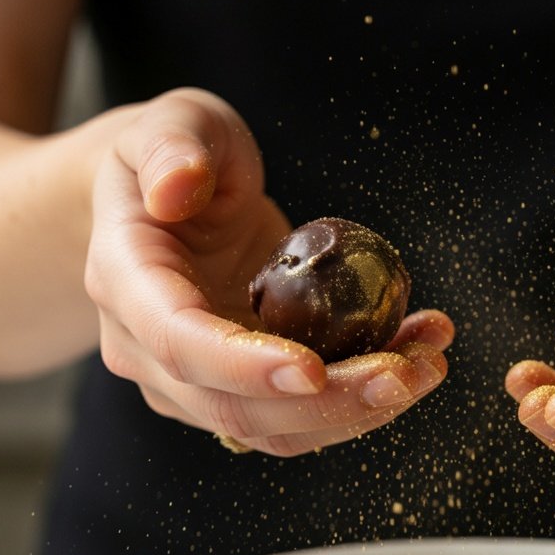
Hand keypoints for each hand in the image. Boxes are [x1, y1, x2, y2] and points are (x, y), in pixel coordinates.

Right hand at [86, 88, 451, 456]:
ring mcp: (195, 384)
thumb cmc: (177, 159)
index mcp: (126, 285)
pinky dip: (363, 401)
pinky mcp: (243, 393)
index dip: (245, 367)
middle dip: (331, 402)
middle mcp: (151, 353)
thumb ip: (171, 147)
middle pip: (237, 407)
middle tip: (411, 373)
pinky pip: (303, 416)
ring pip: (277, 429)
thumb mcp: (174, 124)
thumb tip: (177, 187)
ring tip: (428, 364)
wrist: (168, 205)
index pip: (180, 344)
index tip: (314, 370)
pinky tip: (415, 357)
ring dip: (359, 411)